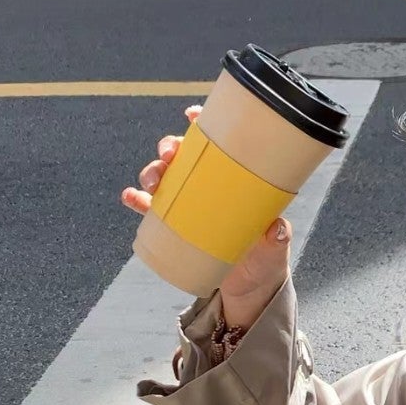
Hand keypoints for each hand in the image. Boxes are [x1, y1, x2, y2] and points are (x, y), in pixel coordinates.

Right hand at [124, 104, 292, 329]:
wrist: (248, 289)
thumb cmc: (265, 260)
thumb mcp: (274, 249)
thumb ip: (276, 238)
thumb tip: (275, 228)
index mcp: (234, 179)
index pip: (218, 144)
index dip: (202, 124)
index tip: (191, 114)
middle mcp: (208, 184)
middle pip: (184, 154)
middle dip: (170, 146)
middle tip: (168, 155)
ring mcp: (189, 203)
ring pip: (164, 176)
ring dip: (152, 171)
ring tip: (150, 183)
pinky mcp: (174, 226)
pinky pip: (150, 208)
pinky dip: (137, 200)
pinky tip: (129, 197)